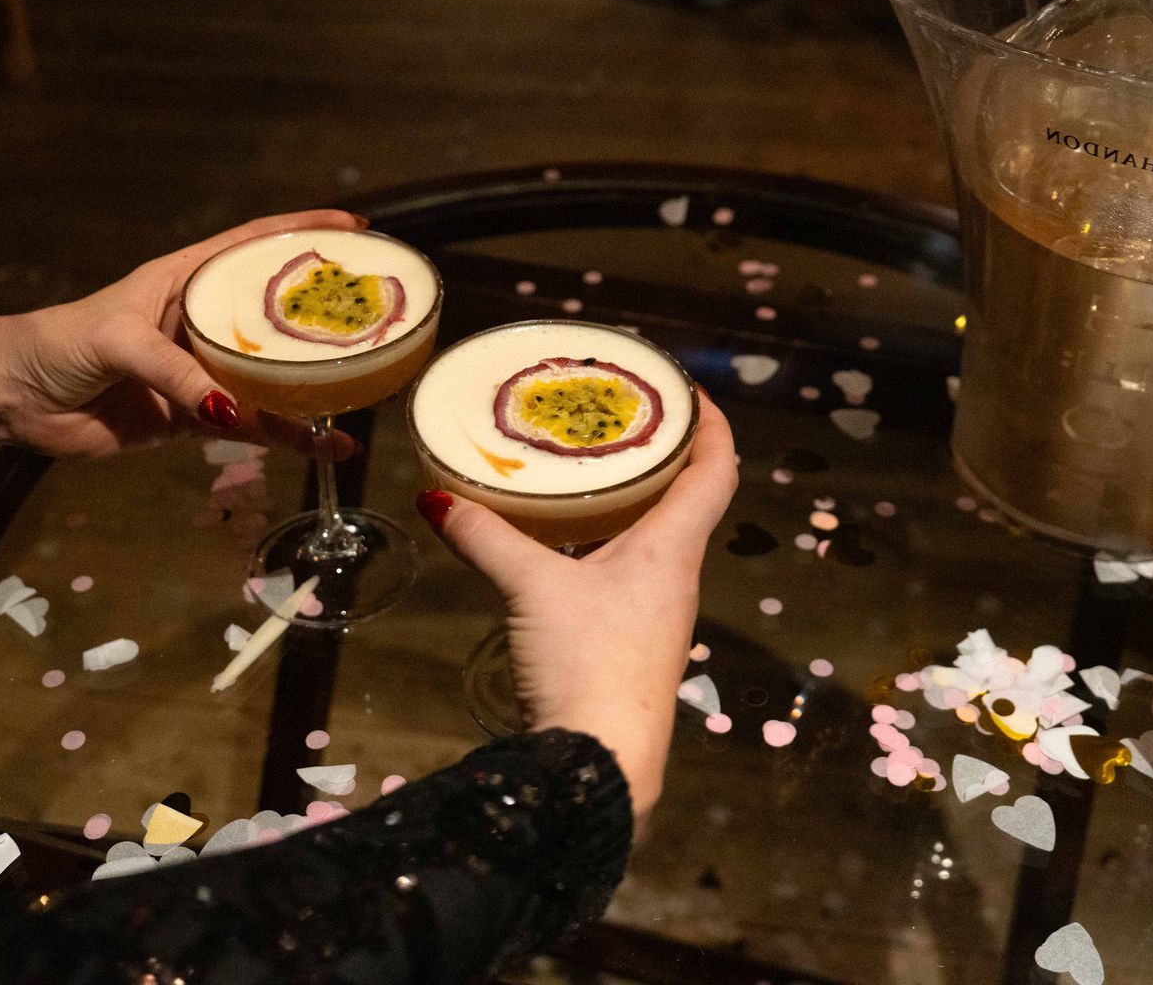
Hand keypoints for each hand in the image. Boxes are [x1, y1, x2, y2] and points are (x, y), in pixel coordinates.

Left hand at [0, 209, 366, 458]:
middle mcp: (202, 320)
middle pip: (275, 314)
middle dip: (324, 316)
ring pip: (270, 376)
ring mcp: (200, 370)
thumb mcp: (117, 341)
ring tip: (364, 395)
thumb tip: (230, 413)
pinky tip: (323, 445)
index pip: (255, 243)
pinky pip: (249, 425)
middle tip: (378, 318)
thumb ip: (173, 372)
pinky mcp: (192, 417)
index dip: (305, 231)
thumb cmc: (61, 344)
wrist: (14, 400)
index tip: (358, 228)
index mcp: (186, 278)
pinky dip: (285, 437)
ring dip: (314, 387)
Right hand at [417, 393, 738, 819]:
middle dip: (662, 454)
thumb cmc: (587, 661)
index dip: (713, 425)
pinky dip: (608, 541)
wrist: (601, 763)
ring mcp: (657, 614)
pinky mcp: (631, 643)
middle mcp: (676, 575)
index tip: (691, 390)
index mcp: (673, 549)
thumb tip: (436, 497)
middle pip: (687, 499)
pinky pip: (629, 571)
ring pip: (656, 537)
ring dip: (635, 500)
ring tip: (591, 465)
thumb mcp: (530, 588)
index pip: (716, 471)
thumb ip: (486, 537)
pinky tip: (567, 541)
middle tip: (621, 417)